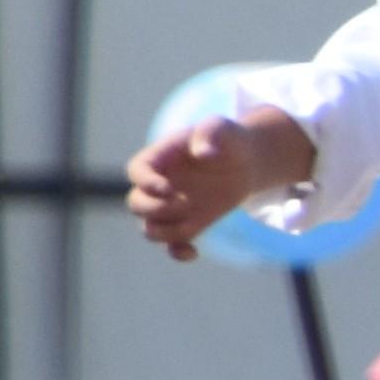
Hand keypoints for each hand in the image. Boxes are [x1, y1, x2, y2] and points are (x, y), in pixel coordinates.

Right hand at [125, 105, 315, 257]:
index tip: (168, 189)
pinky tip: (193, 252)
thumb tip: (204, 154)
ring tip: (193, 223)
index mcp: (158, 158)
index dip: (145, 183)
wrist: (243, 161)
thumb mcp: (220, 128)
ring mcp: (170, 208)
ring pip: (149, 229)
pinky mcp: (187, 224)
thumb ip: (210, 133)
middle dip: (156, 209)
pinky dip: (177, 252)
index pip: (137, 171)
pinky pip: (171, 245)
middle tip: (186, 203)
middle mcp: (157, 186)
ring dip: (166, 231)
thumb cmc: (226, 140)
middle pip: (136, 204)